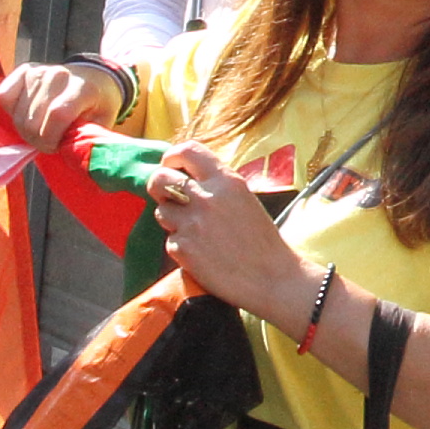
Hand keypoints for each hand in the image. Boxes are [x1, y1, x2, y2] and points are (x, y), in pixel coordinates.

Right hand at [0, 61, 111, 148]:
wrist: (94, 77)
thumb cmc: (97, 105)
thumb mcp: (102, 124)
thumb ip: (87, 140)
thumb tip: (72, 157)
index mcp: (83, 88)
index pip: (57, 116)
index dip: (51, 139)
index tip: (56, 147)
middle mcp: (59, 75)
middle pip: (33, 120)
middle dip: (38, 140)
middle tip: (49, 142)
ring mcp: (39, 71)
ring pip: (18, 114)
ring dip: (26, 130)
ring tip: (41, 129)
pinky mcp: (23, 71)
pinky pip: (4, 97)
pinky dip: (11, 112)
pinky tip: (28, 114)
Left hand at [150, 142, 312, 321]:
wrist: (271, 277)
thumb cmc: (262, 240)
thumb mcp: (244, 199)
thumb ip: (217, 185)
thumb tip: (188, 178)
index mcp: (226, 181)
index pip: (187, 150)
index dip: (172, 156)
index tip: (170, 165)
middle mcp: (206, 198)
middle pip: (160, 178)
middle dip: (158, 186)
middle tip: (167, 196)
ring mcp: (191, 224)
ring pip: (161, 211)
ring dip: (172, 219)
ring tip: (195, 230)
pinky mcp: (182, 249)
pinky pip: (170, 240)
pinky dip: (181, 246)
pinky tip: (201, 253)